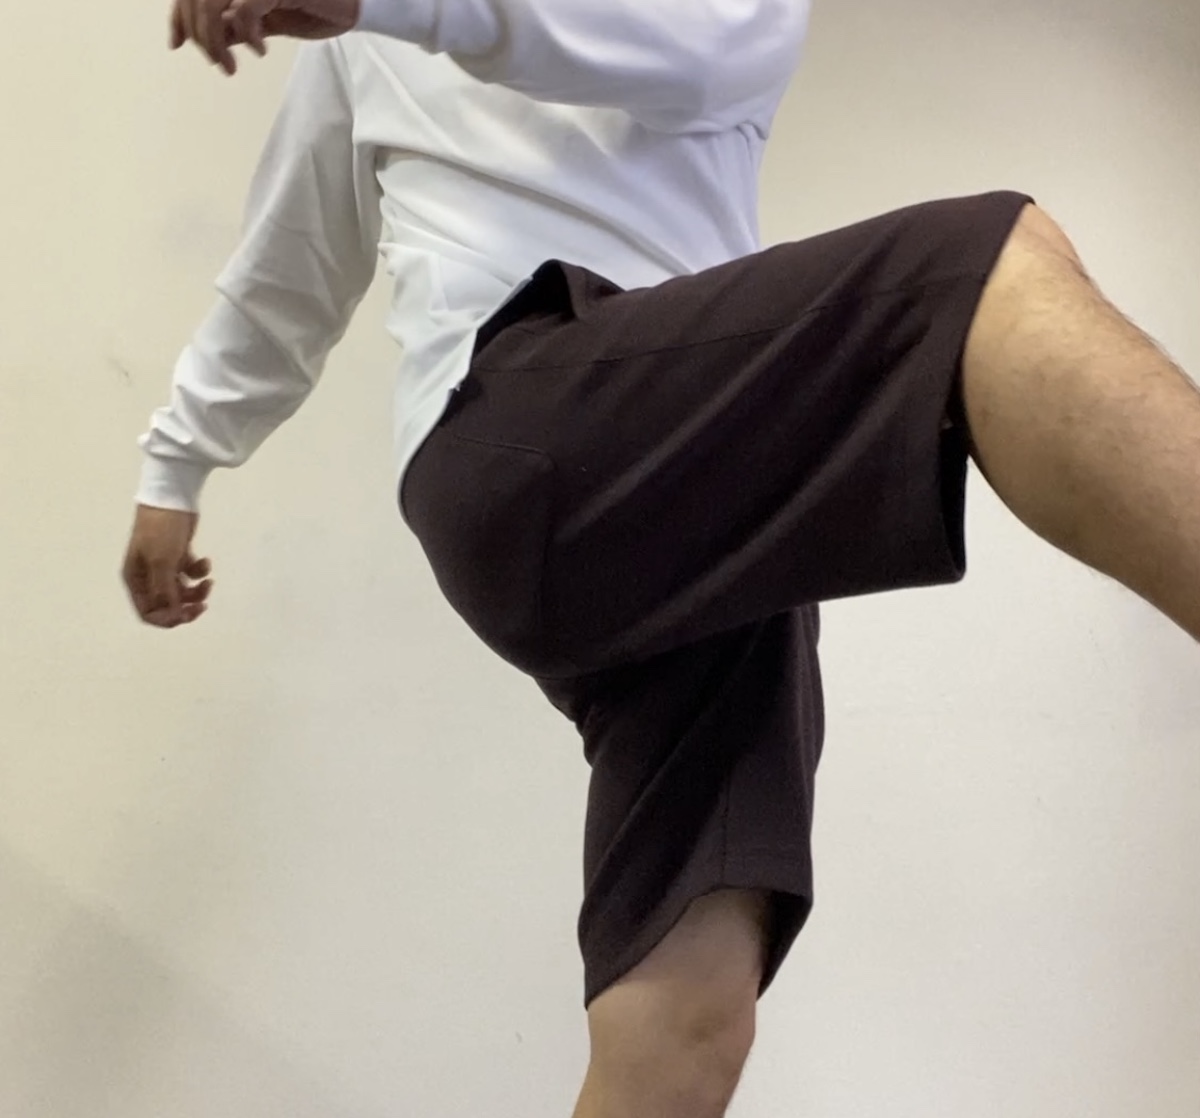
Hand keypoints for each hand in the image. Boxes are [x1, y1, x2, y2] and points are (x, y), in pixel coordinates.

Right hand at [122, 506, 213, 628]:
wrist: (171, 497)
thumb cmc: (161, 530)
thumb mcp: (162, 563)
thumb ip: (166, 592)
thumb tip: (172, 616)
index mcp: (136, 580)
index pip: (148, 612)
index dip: (167, 618)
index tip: (187, 615)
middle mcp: (146, 575)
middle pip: (167, 604)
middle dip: (186, 607)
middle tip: (203, 605)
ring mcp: (162, 565)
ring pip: (181, 590)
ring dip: (196, 590)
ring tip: (209, 581)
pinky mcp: (178, 554)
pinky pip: (190, 573)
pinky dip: (199, 571)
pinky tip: (205, 560)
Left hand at [169, 0, 360, 73]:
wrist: (352, 4)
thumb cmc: (313, 7)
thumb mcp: (264, 20)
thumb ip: (232, 24)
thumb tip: (200, 38)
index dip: (177, 16)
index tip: (176, 44)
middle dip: (201, 38)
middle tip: (222, 65)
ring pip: (212, 4)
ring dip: (216, 42)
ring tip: (232, 66)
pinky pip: (244, 10)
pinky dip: (246, 35)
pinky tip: (261, 50)